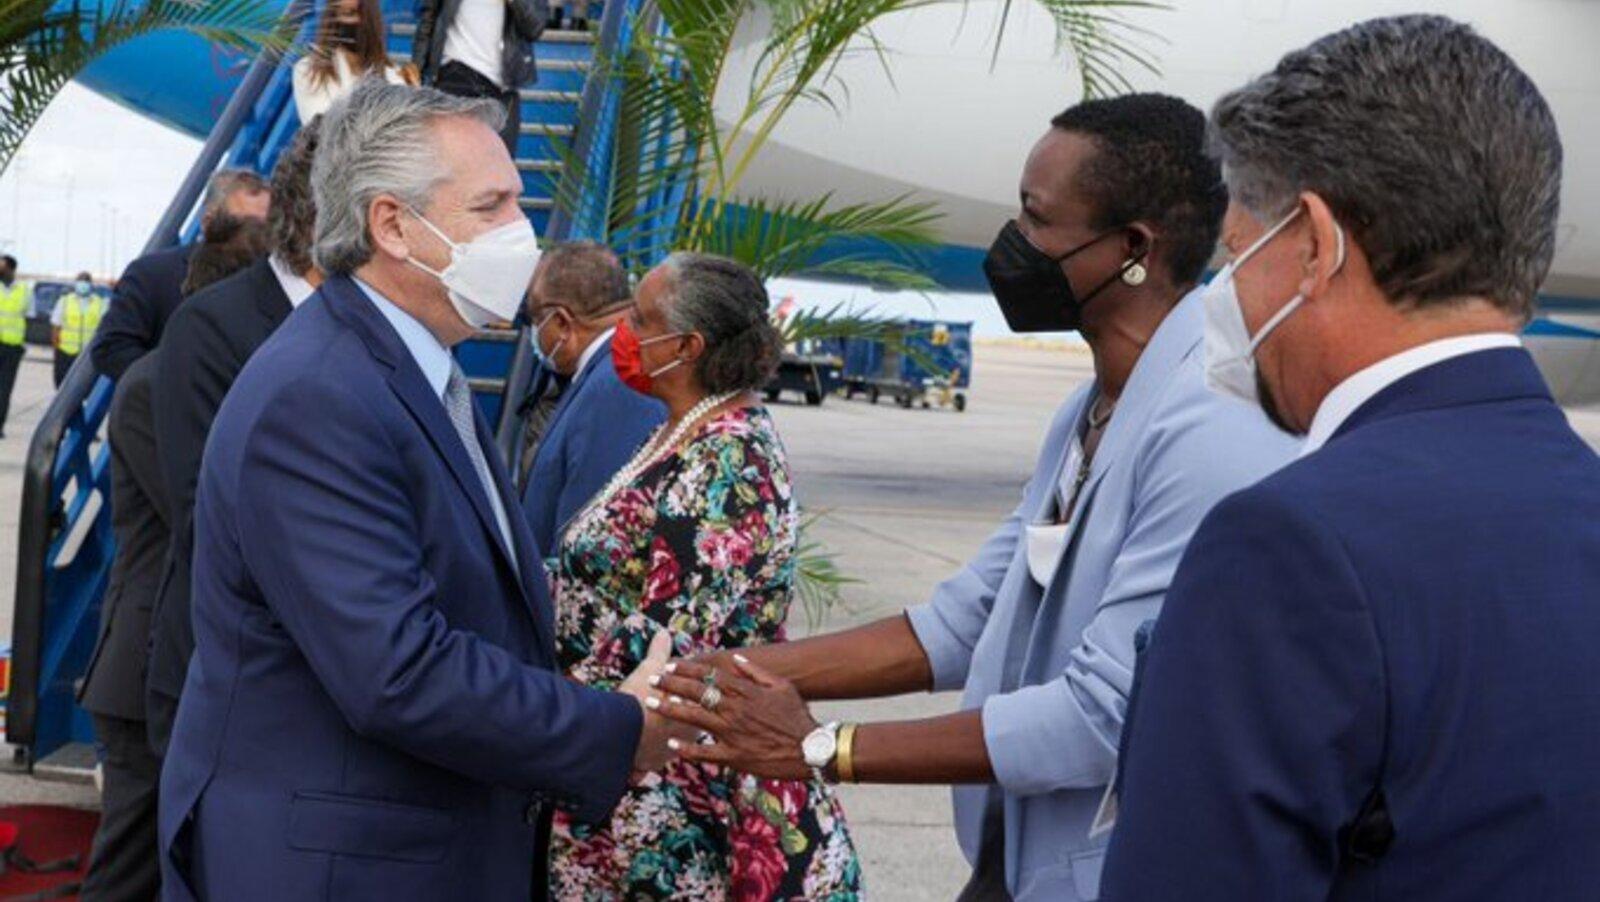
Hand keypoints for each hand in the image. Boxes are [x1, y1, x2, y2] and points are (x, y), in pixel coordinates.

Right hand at [621, 631, 695, 775]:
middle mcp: (680, 737)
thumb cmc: (642, 698)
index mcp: (690, 712)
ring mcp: (662, 754)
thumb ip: (659, 652)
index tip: (689, 706)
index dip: (693, 708)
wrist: (625, 731)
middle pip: (686, 737)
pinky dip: (635, 773)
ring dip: (659, 756)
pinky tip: (633, 776)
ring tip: (655, 755)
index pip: (698, 713)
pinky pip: (641, 771)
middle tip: (685, 731)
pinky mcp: (644, 765)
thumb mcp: (651, 669)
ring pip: (664, 758)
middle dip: (685, 734)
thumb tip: (663, 634)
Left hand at [651, 654, 818, 780]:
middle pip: (696, 693)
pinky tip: (671, 745)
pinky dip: (687, 749)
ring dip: (670, 709)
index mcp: (746, 691)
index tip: (670, 664)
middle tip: (652, 679)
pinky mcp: (734, 755)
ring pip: (695, 718)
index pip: (710, 675)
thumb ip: (756, 672)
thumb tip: (736, 659)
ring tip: (651, 704)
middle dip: (671, 684)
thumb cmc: (797, 717)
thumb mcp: (782, 687)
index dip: (687, 668)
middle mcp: (736, 709)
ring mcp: (733, 733)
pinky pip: (706, 752)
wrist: (811, 750)